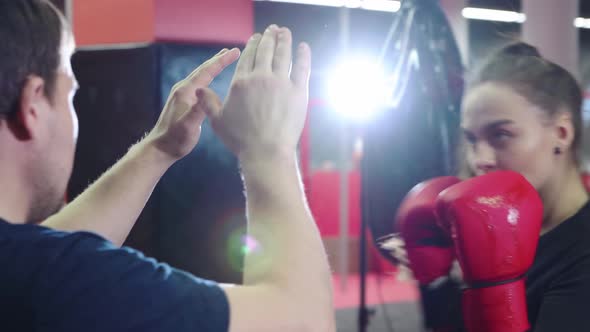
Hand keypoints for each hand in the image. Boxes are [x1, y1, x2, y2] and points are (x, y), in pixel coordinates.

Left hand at [145, 48, 239, 161]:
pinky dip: (209, 77)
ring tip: (223, 59)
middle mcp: (183, 90)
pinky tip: (212, 80)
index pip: (206, 72)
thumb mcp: (189, 127)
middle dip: (218, 60)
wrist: (161, 148)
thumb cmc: (176, 140)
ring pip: (201, 76)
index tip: (235, 52)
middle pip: (203, 70)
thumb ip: (198, 111)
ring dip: (213, 67)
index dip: (221, 61)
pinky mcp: (184, 102)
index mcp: (186, 92)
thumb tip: (207, 95)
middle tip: (232, 51)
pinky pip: (199, 84)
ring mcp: (183, 95)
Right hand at [198, 25, 310, 160]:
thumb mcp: (218, 121)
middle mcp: (260, 78)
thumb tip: (198, 91)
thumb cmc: (241, 140)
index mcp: (241, 82)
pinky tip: (303, 46)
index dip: (252, 44)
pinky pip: (302, 67)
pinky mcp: (298, 91)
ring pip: (283, 54)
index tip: (255, 37)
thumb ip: (208, 103)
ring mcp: (280, 83)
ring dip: (284, 40)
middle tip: (272, 30)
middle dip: (268, 37)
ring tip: (285, 32)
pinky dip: (303, 55)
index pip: (247, 57)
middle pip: (265, 51)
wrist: (266, 151)